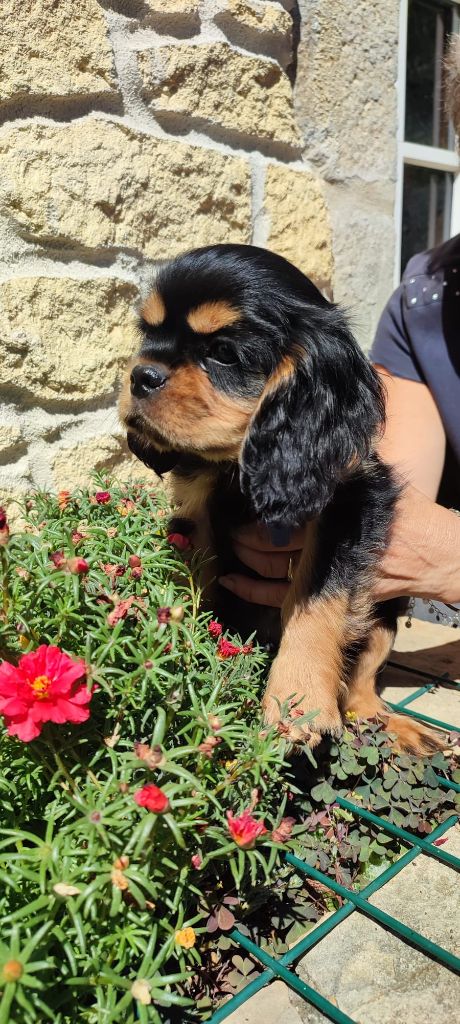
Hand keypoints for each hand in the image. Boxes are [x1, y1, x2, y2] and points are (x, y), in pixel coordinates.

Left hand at [219, 487, 459, 606]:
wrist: (432, 555)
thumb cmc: (404, 514)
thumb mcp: (376, 481)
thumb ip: (346, 466)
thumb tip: (317, 442)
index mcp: (332, 514)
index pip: (286, 513)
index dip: (261, 511)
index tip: (245, 503)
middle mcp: (324, 545)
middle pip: (272, 541)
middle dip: (246, 536)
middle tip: (231, 528)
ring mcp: (323, 574)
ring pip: (270, 569)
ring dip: (246, 560)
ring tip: (233, 548)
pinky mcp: (324, 595)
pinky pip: (279, 598)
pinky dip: (252, 591)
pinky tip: (231, 582)